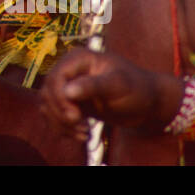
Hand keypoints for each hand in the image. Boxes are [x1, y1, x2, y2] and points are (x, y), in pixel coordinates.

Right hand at [40, 47, 179, 141]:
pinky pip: (54, 114)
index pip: (56, 77)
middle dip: (61, 113)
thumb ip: (93, 85)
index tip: (74, 116)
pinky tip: (80, 135)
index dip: (59, 98)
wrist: (145, 104)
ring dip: (61, 123)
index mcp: (79, 58)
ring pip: (48, 105)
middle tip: (81, 127)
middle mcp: (70, 70)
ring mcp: (68, 85)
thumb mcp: (118, 85)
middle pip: (49, 92)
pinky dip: (63, 127)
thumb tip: (67, 91)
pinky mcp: (70, 101)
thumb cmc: (137, 89)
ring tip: (83, 134)